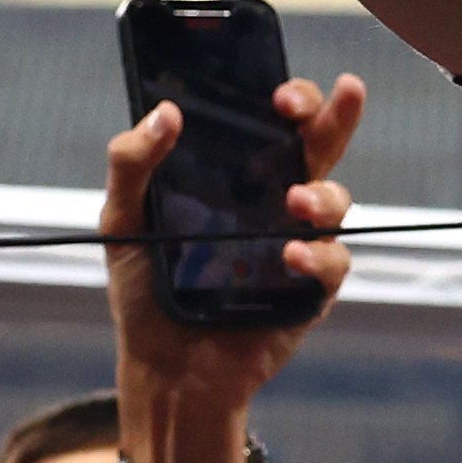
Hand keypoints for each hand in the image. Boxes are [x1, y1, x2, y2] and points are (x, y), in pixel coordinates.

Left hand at [102, 76, 362, 462]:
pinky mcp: (310, 289)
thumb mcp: (124, 220)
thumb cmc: (147, 289)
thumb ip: (132, 163)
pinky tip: (290, 256)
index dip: (293, 99)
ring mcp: (298, 243)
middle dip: (337, 117)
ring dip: (324, 193)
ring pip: (336, 200)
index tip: (279, 94)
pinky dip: (317, 256)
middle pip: (323, 146)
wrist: (164, 367)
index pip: (278, 123)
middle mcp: (276, 203)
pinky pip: (334, 261)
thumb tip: (164, 112)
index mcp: (239, 178)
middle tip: (337, 97)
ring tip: (296, 202)